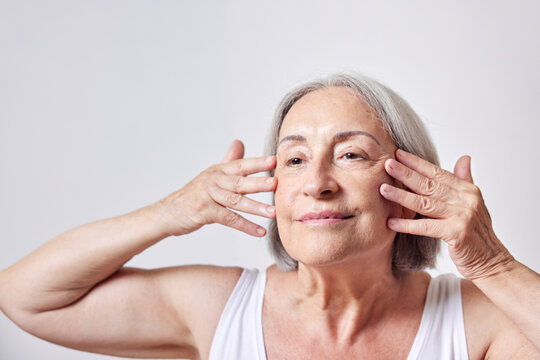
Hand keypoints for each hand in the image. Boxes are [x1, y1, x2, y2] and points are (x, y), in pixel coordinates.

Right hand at [156, 140, 276, 236]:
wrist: (168, 212)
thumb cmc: (194, 194)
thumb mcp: (211, 175)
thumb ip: (229, 160)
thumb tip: (239, 142)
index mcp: (218, 171)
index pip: (240, 165)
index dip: (257, 162)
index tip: (274, 161)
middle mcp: (213, 181)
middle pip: (239, 182)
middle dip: (258, 182)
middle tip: (276, 183)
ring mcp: (208, 196)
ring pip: (235, 201)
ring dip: (256, 207)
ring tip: (273, 212)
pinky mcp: (204, 212)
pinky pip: (229, 219)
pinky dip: (245, 226)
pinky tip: (260, 231)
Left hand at [380, 149, 514, 280]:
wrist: (492, 261)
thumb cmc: (476, 234)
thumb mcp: (473, 203)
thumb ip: (465, 180)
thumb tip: (464, 157)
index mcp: (468, 190)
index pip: (437, 173)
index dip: (417, 163)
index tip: (398, 154)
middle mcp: (466, 200)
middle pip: (429, 184)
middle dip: (406, 173)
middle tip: (387, 164)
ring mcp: (463, 216)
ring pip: (425, 203)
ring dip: (401, 196)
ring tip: (383, 189)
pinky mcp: (457, 233)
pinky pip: (426, 227)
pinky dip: (407, 224)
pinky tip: (391, 221)